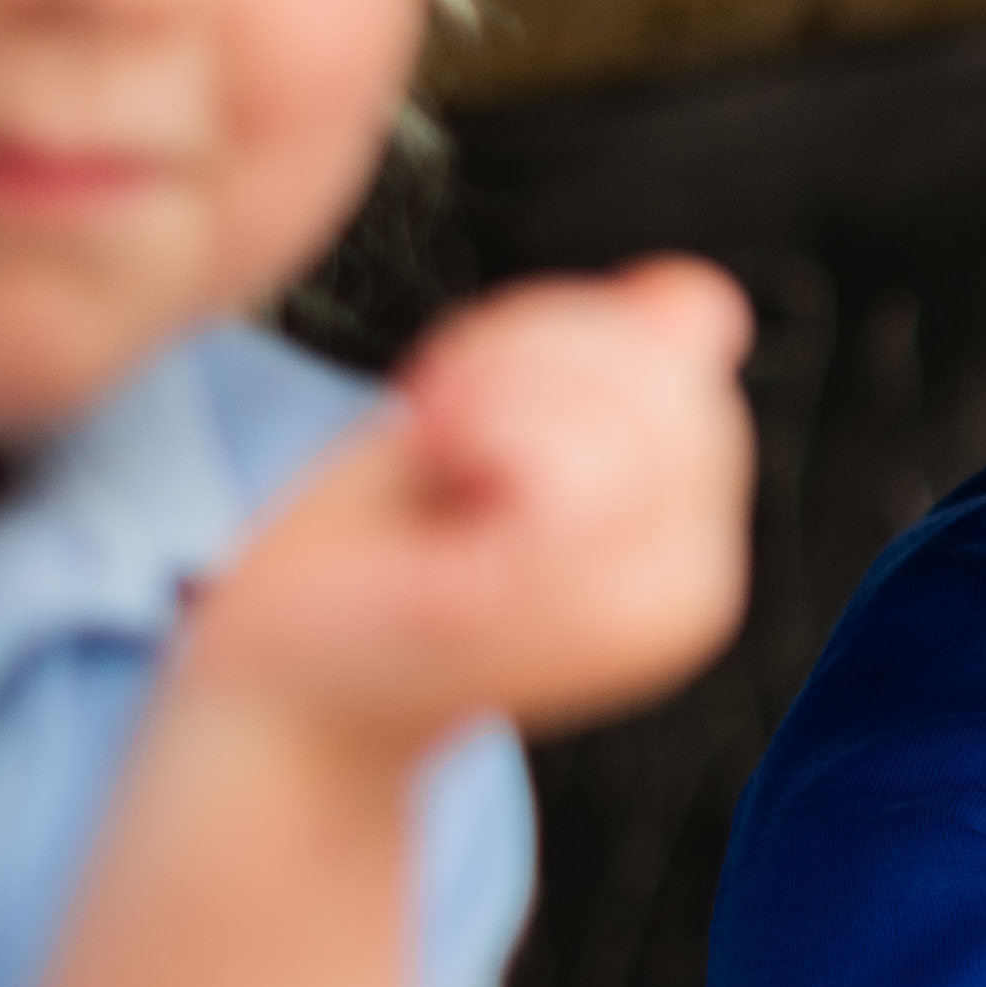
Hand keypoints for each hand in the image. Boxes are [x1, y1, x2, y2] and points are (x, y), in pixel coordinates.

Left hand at [189, 261, 753, 750]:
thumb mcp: (507, 429)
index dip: (566, 324)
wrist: (287, 685)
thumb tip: (694, 302)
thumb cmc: (377, 561)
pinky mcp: (555, 619)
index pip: (689, 337)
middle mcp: (699, 585)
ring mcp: (639, 613)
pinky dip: (470, 431)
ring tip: (439, 459)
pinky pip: (559, 466)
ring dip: (491, 394)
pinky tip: (429, 478)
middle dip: (529, 353)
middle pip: (658, 363)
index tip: (477, 395)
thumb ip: (614, 370)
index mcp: (695, 534)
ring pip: (620, 407)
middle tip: (446, 431)